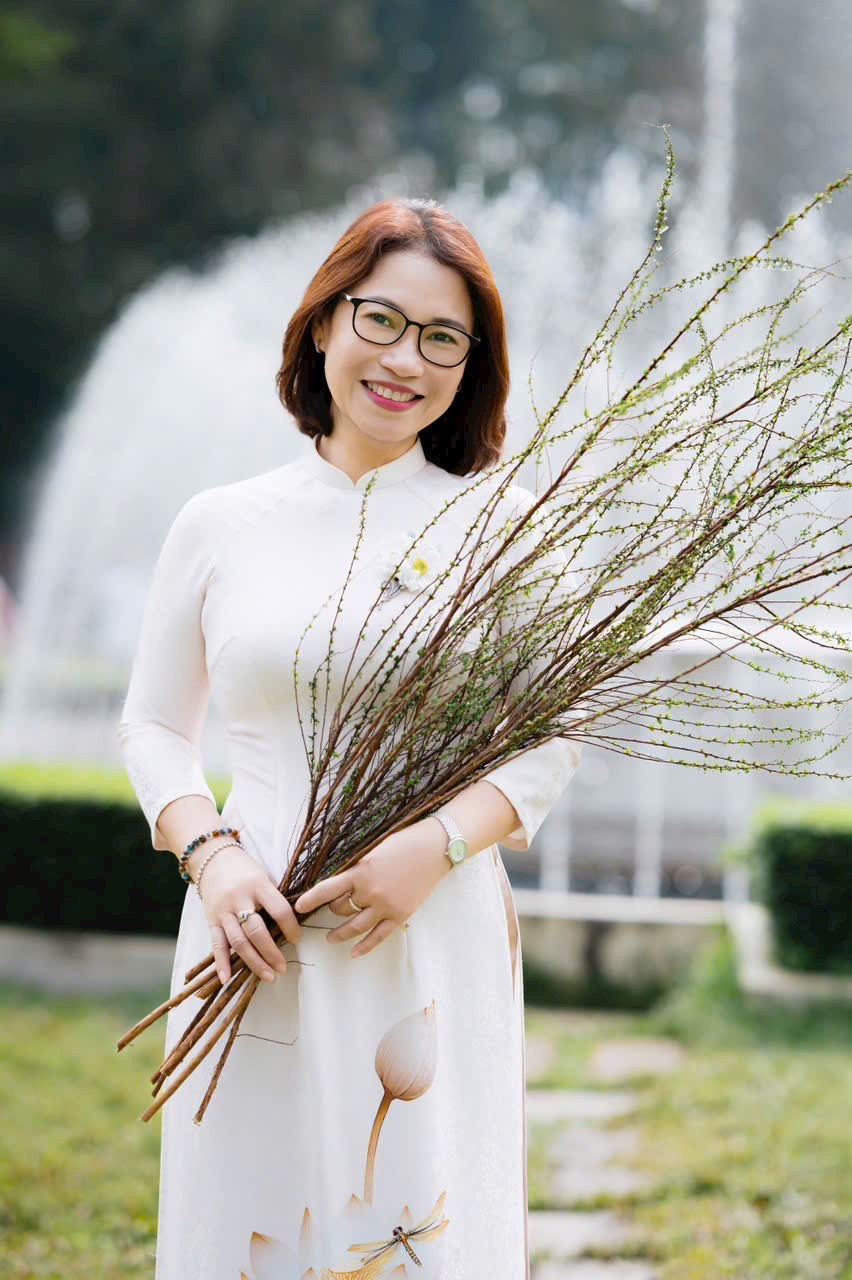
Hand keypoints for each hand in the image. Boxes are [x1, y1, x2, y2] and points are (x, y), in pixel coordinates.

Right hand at [192, 843, 301, 985]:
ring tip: (269, 976)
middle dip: (271, 953)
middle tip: (283, 968)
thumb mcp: (264, 875)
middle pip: (256, 931)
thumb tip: (292, 924)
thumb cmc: (245, 869)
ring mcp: (223, 911)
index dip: (290, 927)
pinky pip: (216, 944)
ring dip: (254, 962)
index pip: (279, 910)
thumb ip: (274, 898)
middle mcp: (240, 899)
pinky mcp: (211, 919)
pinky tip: (226, 978)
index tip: (297, 940)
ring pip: (238, 942)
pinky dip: (221, 962)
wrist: (212, 857)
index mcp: (258, 885)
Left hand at [293, 819, 450, 958]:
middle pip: (341, 909)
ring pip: (355, 926)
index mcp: (361, 872)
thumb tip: (339, 881)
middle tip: (328, 910)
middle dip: (333, 909)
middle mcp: (371, 892)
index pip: (327, 889)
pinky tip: (354, 953)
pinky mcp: (400, 915)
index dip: (310, 899)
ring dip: (340, 934)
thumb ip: (357, 867)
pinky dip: (365, 947)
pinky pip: (378, 936)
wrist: (435, 848)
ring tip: (331, 939)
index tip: (297, 906)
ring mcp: (386, 906)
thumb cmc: (404, 842)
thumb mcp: (373, 850)